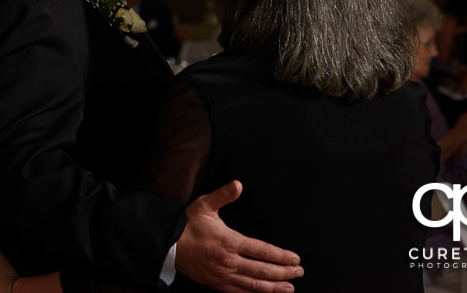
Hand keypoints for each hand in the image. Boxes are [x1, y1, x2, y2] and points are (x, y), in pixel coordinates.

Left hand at [0, 241, 17, 292]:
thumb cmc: (3, 277)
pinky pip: (7, 288)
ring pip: (2, 282)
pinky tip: (14, 283)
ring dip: (6, 279)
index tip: (5, 261)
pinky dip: (10, 285)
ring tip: (13, 276)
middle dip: (2, 272)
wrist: (12, 292)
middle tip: (10, 269)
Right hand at [176, 181, 301, 292]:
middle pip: (263, 270)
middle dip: (284, 272)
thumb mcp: (205, 205)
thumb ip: (223, 195)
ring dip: (274, 287)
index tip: (295, 259)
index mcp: (230, 241)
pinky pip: (240, 292)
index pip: (262, 251)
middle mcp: (229, 261)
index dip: (281, 256)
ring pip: (254, 285)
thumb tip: (238, 184)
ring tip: (289, 287)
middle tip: (298, 272)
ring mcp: (224, 275)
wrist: (168, 244)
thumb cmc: (188, 223)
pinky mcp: (217, 284)